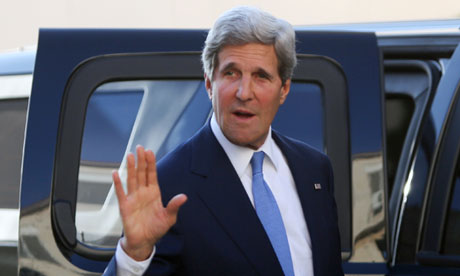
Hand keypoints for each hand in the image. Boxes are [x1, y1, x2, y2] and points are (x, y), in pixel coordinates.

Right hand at [113, 145, 186, 260]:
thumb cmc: (156, 229)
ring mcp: (133, 198)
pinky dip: (118, 183)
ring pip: (132, 179)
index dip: (151, 163)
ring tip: (129, 155)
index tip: (150, 151)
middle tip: (140, 148)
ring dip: (130, 167)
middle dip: (141, 160)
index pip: (152, 174)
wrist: (144, 242)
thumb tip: (184, 197)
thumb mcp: (169, 217)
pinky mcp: (125, 206)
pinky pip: (121, 193)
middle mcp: (143, 193)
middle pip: (141, 173)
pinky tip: (116, 173)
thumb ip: (174, 206)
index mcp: (154, 193)